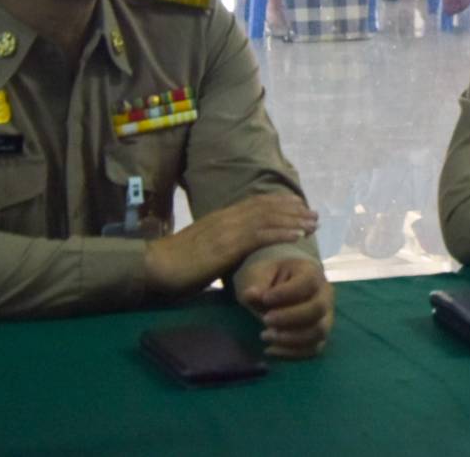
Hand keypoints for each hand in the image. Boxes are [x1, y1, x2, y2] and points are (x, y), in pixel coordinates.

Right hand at [143, 194, 317, 297]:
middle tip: (314, 213)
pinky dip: (281, 233)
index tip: (299, 205)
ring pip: (268, 219)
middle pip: (267, 207)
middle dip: (293, 210)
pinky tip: (297, 235)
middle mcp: (227, 218)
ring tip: (313, 223)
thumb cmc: (176, 262)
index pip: (257, 203)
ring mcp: (227, 230)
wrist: (154, 266)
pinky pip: (260, 236)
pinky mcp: (227, 246)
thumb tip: (236, 246)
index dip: (280, 202)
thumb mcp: (205, 245)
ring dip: (294, 220)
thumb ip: (222, 241)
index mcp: (222, 216)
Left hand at [236, 257, 335, 359]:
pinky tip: (270, 350)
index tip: (264, 299)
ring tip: (265, 335)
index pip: (308, 283)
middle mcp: (325, 294)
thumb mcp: (258, 274)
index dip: (287, 294)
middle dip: (290, 318)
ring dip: (290, 338)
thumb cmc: (270, 276)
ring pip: (318, 332)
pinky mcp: (319, 335)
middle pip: (317, 309)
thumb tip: (250, 295)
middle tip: (265, 319)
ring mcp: (325, 316)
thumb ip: (256, 285)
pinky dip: (292, 353)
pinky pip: (313, 349)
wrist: (281, 282)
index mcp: (312, 272)